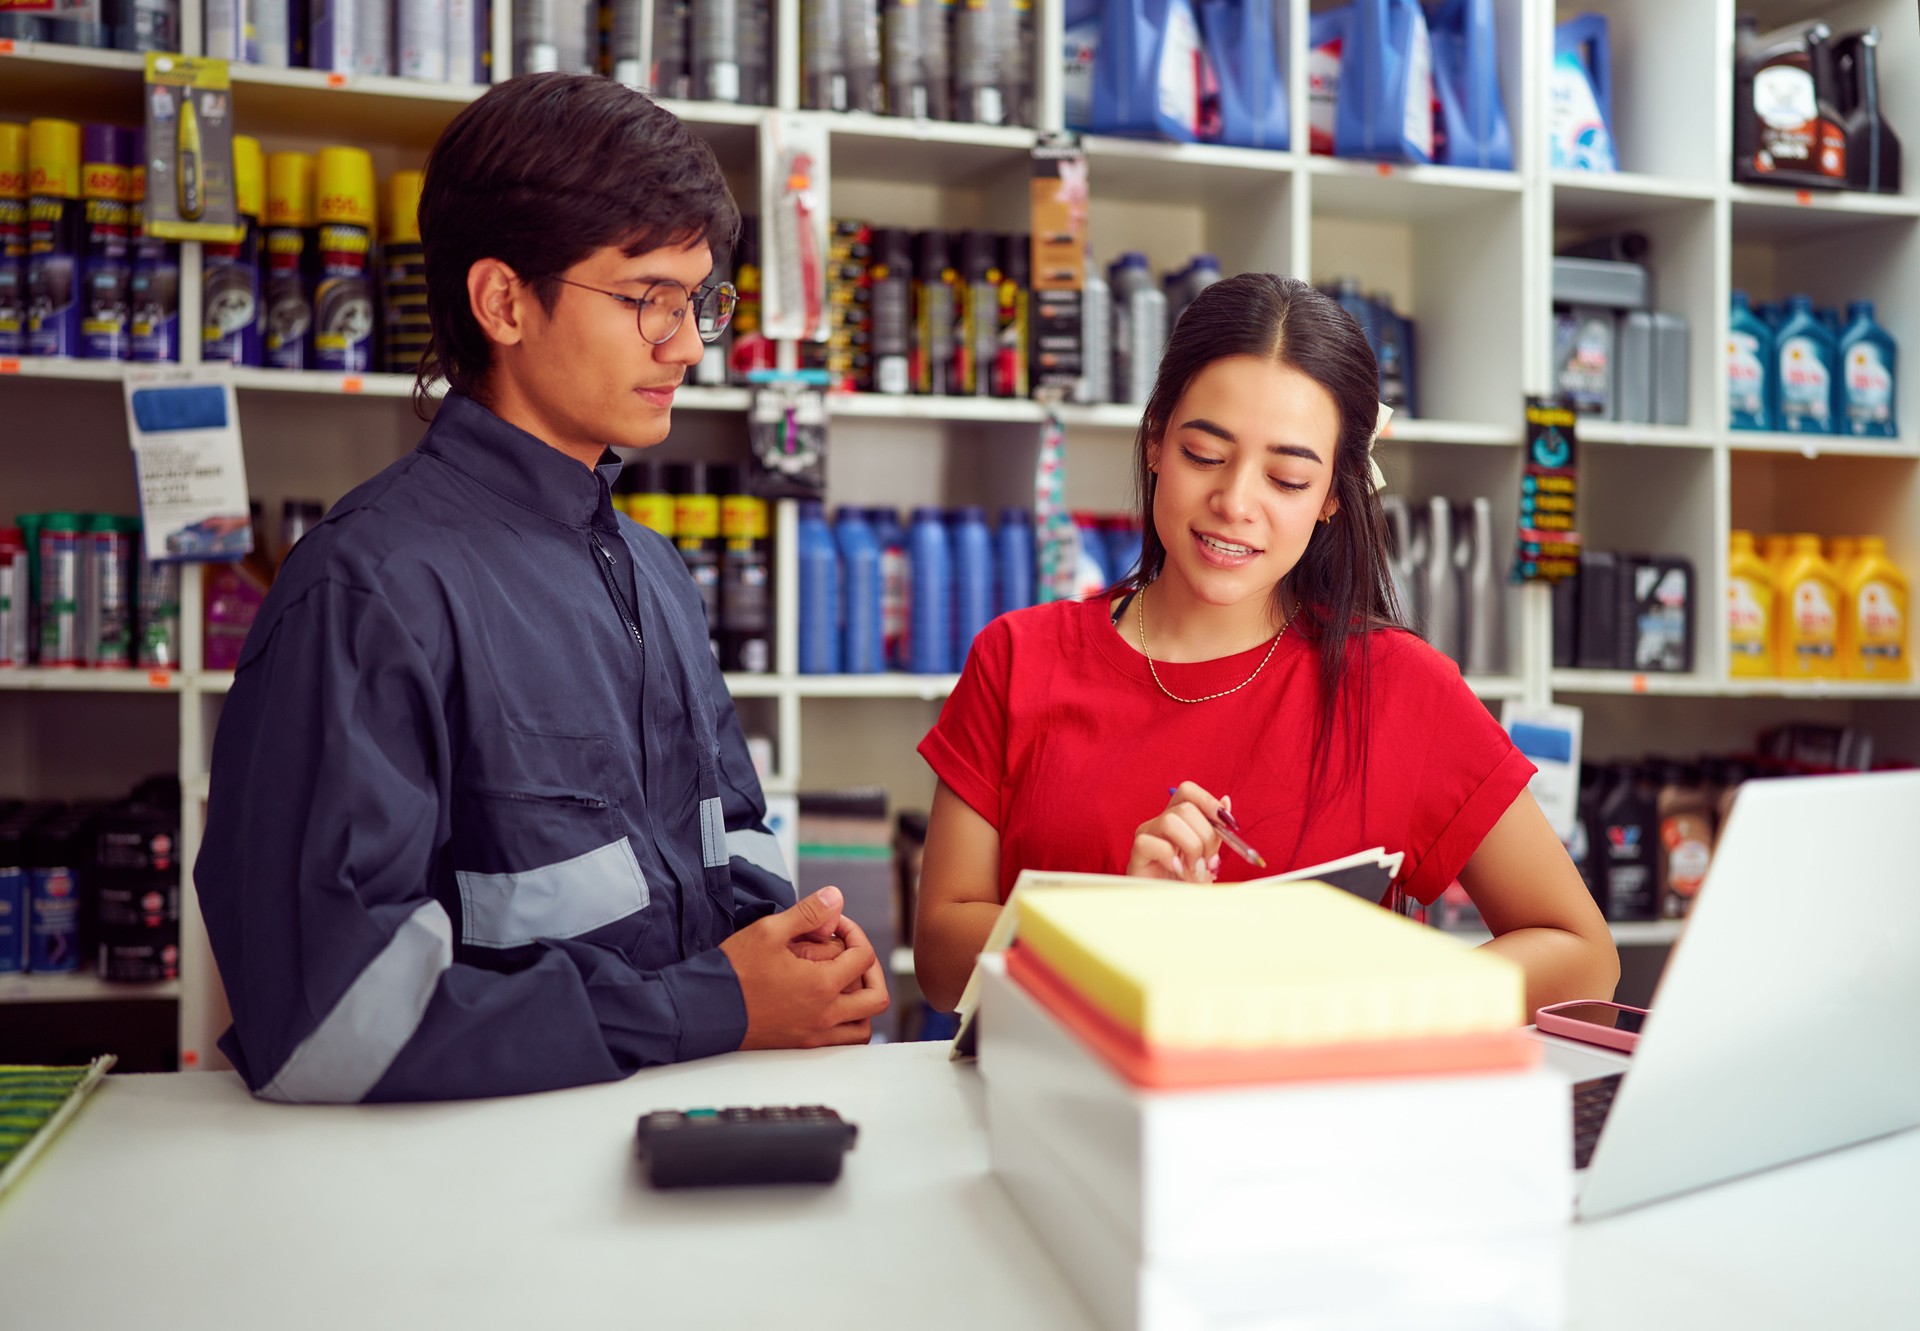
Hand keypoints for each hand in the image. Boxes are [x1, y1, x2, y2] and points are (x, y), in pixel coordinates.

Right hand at [720, 886, 890, 1048]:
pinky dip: (846, 1025)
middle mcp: (825, 1015)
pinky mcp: (800, 1045)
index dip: (853, 932)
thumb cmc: (734, 971)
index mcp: (823, 986)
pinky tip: (830, 1005)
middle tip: (850, 954)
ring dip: (862, 1003)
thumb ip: (808, 913)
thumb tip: (836, 897)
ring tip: (845, 981)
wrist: (704, 1010)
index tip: (830, 925)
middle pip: (876, 997)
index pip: (864, 956)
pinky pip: (841, 1043)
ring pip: (863, 1028)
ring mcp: (814, 1035)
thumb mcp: (770, 930)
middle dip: (870, 970)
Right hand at [1126, 781, 1224, 882]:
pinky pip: (1152, 843)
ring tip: (1194, 871)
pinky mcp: (1136, 854)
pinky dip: (1171, 858)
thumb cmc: (1188, 882)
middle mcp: (1160, 822)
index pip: (1188, 791)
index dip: (1208, 801)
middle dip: (1206, 836)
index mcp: (1178, 818)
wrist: (1169, 910)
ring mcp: (1146, 836)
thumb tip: (1226, 801)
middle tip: (1209, 861)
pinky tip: (1178, 872)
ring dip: (1191, 848)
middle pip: (1185, 808)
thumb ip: (1216, 831)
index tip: (1228, 824)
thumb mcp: (1209, 855)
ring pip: (1170, 821)